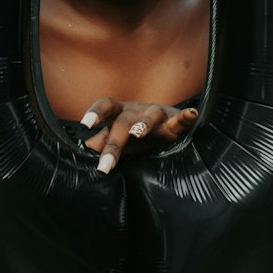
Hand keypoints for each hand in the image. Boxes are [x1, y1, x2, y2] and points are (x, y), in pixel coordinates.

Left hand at [80, 96, 197, 173]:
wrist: (166, 126)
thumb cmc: (135, 134)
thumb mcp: (116, 138)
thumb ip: (99, 143)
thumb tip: (80, 152)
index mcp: (120, 113)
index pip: (105, 106)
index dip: (95, 112)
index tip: (85, 125)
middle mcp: (137, 111)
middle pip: (124, 122)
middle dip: (114, 144)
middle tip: (105, 166)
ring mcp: (158, 114)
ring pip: (151, 114)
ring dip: (144, 123)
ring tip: (138, 134)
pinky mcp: (176, 121)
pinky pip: (181, 118)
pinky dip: (186, 116)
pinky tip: (191, 114)